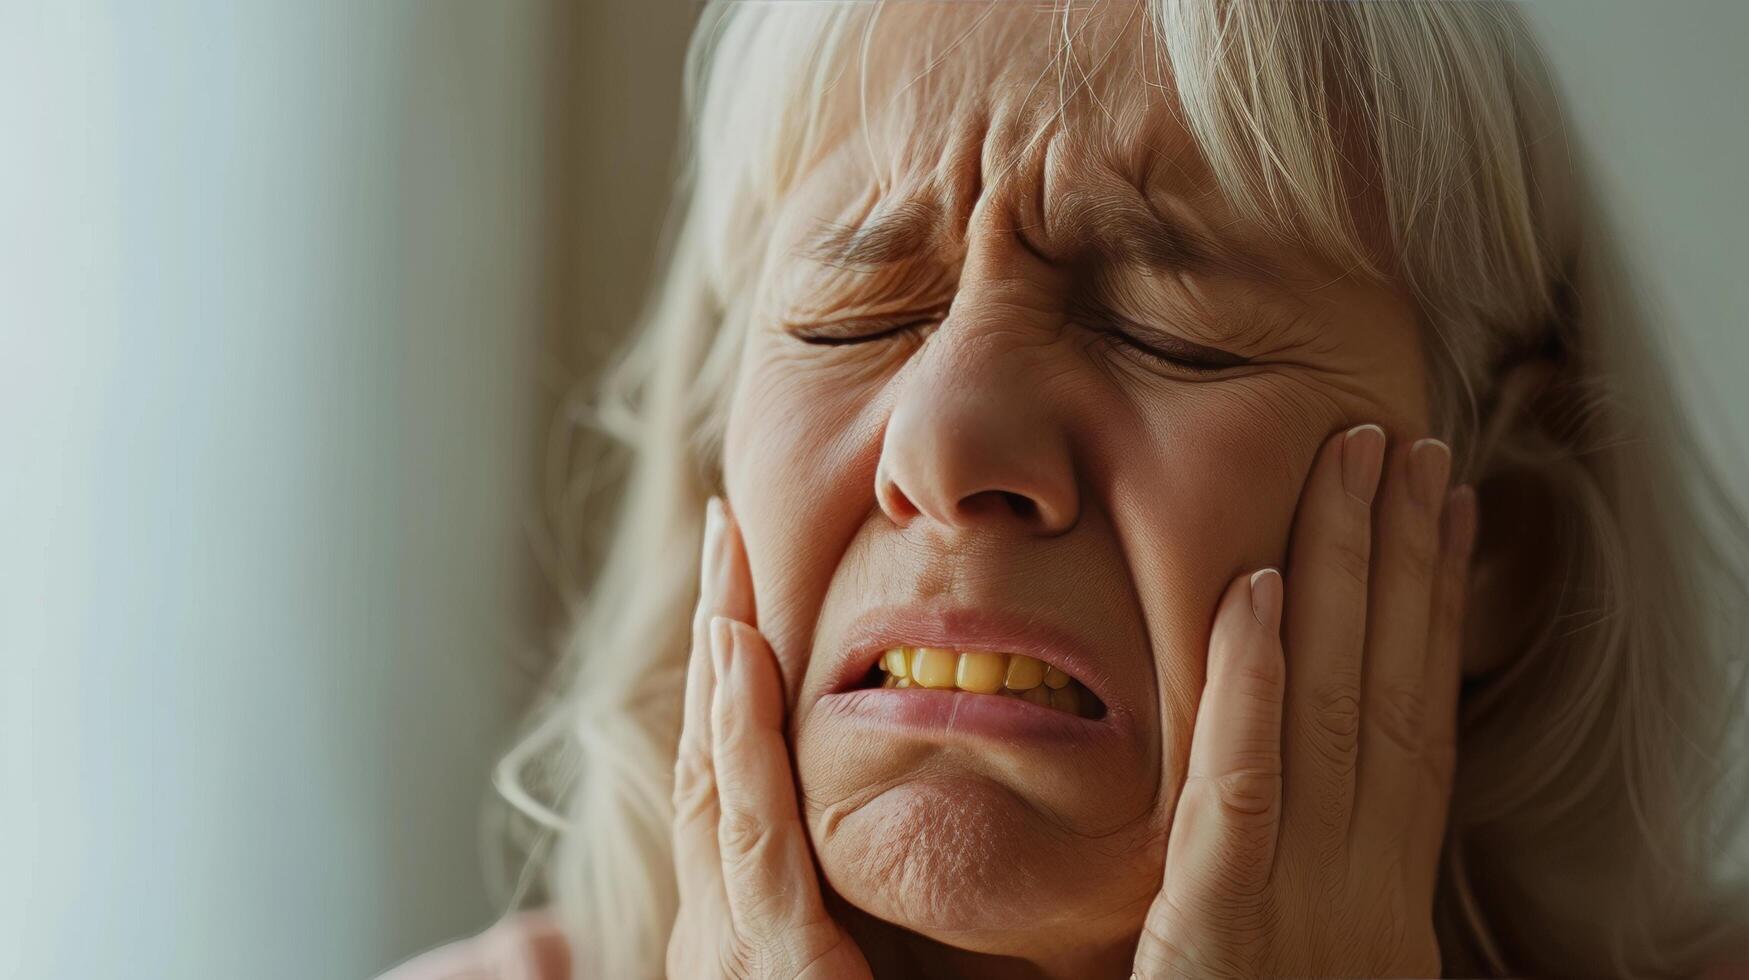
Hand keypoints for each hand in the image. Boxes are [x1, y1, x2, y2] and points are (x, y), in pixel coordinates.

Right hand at [668, 496, 872, 979]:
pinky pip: (751, 829)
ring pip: (715, 765)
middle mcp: (716, 915)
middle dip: (716, 624)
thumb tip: (919, 805)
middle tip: (725, 524)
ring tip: (728, 549)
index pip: (728, 767)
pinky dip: (742, 732)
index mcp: (738, 913)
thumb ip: (870, 889)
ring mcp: (729, 940)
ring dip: (721, 646)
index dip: (730, 667)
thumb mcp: (871, 955)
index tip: (743, 578)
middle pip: (707, 741)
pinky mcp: (770, 960)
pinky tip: (741, 648)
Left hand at [1132, 424, 1479, 977]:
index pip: (1412, 729)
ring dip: (1346, 579)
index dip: (1431, 617)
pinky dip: (1253, 682)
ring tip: (1355, 469)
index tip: (1437, 517)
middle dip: (1399, 562)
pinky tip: (1257, 586)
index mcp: (1380, 905)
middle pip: (1385, 694)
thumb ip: (1300, 878)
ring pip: (1331, 712)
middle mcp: (1362, 893)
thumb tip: (1325, 801)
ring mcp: (1303, 909)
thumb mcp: (1302, 971)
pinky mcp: (1223, 930)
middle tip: (1401, 448)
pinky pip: (1246, 786)